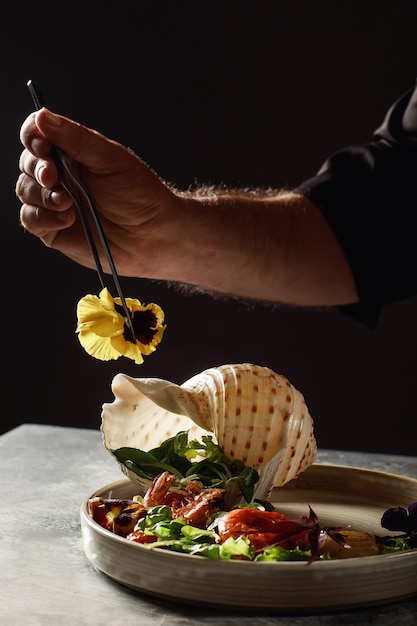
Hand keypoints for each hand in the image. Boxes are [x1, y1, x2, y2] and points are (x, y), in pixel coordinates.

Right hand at [16, 108, 179, 276]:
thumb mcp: (111, 159)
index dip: (32, 137)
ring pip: (25, 191)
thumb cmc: (140, 194)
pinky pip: (31, 220)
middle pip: (27, 163)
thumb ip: (76, 138)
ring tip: (67, 203)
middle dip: (37, 169)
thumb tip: (42, 117)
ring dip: (41, 195)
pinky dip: (42, 218)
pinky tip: (67, 219)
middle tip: (54, 177)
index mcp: (72, 152)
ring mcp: (55, 203)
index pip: (37, 135)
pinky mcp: (54, 230)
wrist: (154, 234)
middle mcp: (60, 175)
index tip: (42, 146)